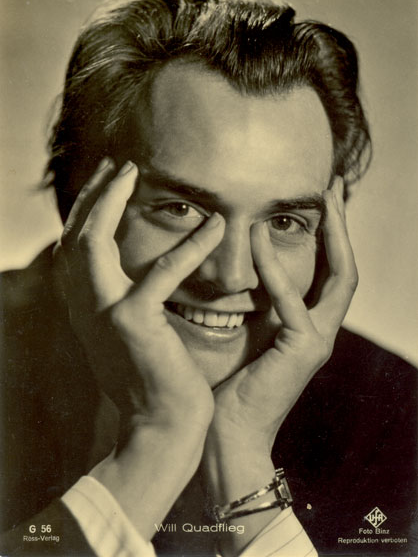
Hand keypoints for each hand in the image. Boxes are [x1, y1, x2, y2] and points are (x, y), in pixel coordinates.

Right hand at [53, 158, 225, 537]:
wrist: (159, 425)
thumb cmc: (151, 379)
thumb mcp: (124, 334)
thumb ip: (118, 302)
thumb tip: (127, 276)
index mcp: (84, 308)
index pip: (74, 246)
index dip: (87, 210)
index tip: (106, 181)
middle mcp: (82, 307)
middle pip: (73, 234)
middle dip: (91, 194)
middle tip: (117, 164)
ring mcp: (103, 313)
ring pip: (93, 241)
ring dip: (111, 200)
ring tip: (134, 173)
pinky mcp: (133, 322)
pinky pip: (161, 272)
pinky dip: (190, 245)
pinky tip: (216, 224)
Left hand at [201, 177, 356, 554]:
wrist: (227, 434)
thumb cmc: (229, 384)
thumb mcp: (244, 332)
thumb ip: (251, 301)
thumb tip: (236, 265)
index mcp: (307, 326)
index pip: (329, 272)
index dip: (330, 236)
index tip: (321, 201)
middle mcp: (321, 330)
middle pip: (346, 268)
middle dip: (344, 228)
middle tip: (335, 187)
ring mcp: (317, 341)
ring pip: (340, 279)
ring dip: (333, 237)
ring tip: (323, 200)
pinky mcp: (302, 352)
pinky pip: (292, 304)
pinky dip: (277, 272)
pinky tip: (261, 243)